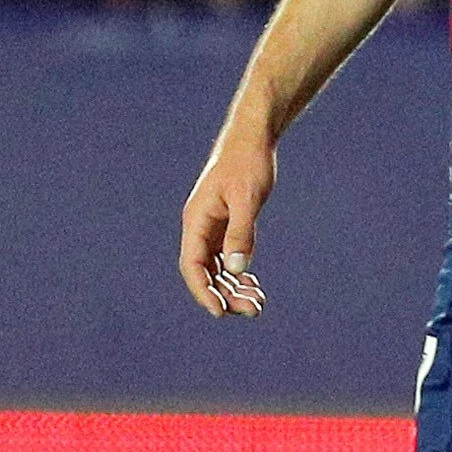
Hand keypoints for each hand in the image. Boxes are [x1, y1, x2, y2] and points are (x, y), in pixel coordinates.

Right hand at [180, 128, 275, 316]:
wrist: (253, 139)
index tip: (219, 312)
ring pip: (217, 267)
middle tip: (252, 310)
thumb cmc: (248, 164)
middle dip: (225, 294)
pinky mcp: (226, 224)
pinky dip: (238, 273)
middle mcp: (200, 227)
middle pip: (206, 272)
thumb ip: (242, 232)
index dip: (203, 291)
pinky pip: (227, 257)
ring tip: (258, 305)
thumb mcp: (248, 198)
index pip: (193, 266)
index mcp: (196, 221)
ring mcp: (212, 227)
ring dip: (233, 287)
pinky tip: (253, 286)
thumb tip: (236, 269)